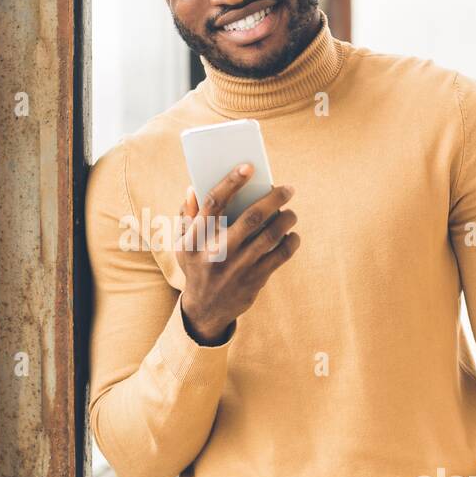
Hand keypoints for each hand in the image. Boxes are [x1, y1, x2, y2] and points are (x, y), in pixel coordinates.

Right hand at [175, 163, 299, 344]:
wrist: (206, 309)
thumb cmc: (196, 267)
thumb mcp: (183, 244)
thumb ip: (187, 216)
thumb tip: (193, 188)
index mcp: (196, 238)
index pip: (213, 203)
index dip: (231, 182)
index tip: (249, 167)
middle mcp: (216, 251)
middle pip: (251, 217)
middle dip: (274, 198)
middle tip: (288, 188)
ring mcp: (237, 267)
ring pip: (270, 235)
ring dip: (287, 219)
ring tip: (291, 212)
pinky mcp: (254, 280)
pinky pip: (280, 255)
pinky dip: (291, 242)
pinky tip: (292, 235)